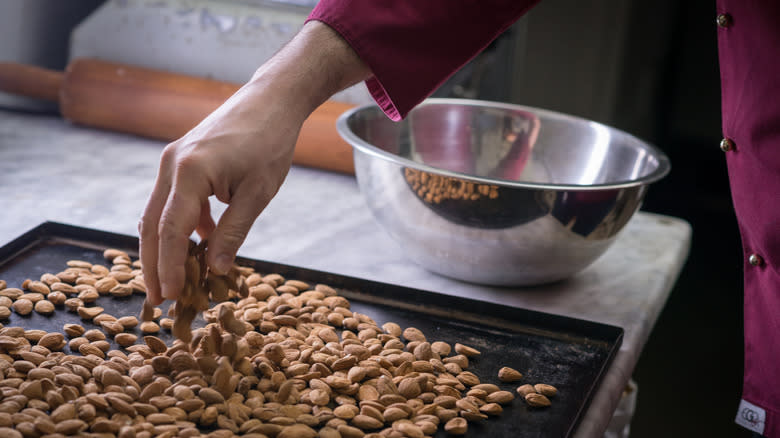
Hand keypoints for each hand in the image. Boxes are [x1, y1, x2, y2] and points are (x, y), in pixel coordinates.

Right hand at [139, 21, 370, 303]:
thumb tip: (215, 270)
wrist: (270, 100)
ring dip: (165, 247)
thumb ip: (233, 232)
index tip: (169, 297)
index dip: (169, 268)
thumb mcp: (257, 194)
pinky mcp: (180, 160)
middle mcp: (171, 165)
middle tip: (158, 299)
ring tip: (175, 280)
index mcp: (189, 173)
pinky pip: (172, 200)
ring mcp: (172, 161)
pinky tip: (200, 244)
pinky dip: (181, 225)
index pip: (170, 231)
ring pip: (158, 214)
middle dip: (155, 264)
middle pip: (152, 225)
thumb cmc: (270, 143)